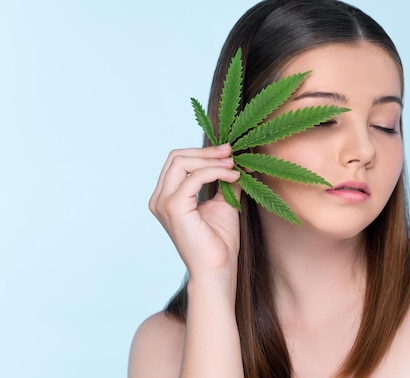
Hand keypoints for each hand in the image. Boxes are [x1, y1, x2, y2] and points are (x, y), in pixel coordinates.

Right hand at [149, 144, 240, 286]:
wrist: (217, 269)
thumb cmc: (219, 242)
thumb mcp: (224, 203)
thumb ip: (225, 181)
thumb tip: (237, 161)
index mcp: (167, 197)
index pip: (178, 162)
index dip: (203, 152)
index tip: (228, 152)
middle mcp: (160, 199)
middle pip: (176, 157)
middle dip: (206, 151)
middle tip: (230, 152)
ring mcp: (163, 202)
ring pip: (182, 161)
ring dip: (211, 159)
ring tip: (233, 164)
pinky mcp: (174, 207)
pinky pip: (195, 176)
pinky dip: (216, 172)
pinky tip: (233, 176)